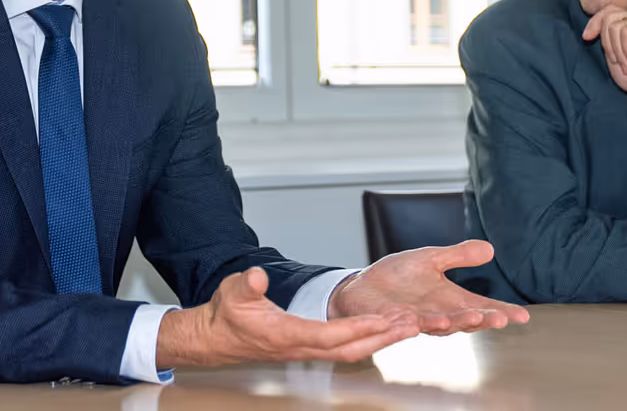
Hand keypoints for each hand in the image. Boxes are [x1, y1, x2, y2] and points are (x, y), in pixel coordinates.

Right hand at [155, 267, 420, 367]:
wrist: (216, 337)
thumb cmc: (227, 316)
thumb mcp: (232, 293)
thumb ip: (247, 285)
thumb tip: (258, 276)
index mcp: (287, 335)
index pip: (329, 335)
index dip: (357, 328)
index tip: (381, 320)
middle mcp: (301, 347)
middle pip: (350, 349)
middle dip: (382, 338)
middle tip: (411, 325)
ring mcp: (306, 350)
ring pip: (352, 351)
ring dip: (380, 340)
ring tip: (408, 327)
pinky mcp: (309, 347)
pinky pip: (345, 347)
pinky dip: (368, 339)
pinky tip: (383, 331)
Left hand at [328, 240, 530, 334]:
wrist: (362, 287)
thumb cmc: (397, 278)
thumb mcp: (431, 260)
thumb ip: (458, 256)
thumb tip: (490, 248)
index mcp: (449, 300)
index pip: (481, 306)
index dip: (501, 311)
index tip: (522, 315)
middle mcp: (437, 314)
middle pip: (465, 320)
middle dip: (483, 319)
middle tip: (500, 318)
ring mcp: (415, 320)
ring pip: (438, 326)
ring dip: (452, 323)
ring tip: (468, 318)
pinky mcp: (391, 322)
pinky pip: (402, 326)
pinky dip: (410, 326)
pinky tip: (418, 322)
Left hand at [581, 6, 626, 96]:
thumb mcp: (612, 52)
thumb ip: (605, 36)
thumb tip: (590, 27)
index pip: (608, 11)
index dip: (594, 23)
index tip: (586, 38)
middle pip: (609, 17)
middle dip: (608, 43)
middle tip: (618, 61)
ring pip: (616, 26)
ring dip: (618, 51)